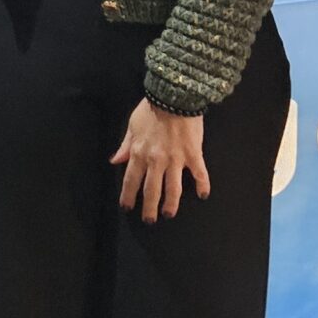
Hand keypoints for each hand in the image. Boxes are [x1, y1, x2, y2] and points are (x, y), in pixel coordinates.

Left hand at [112, 101, 208, 222]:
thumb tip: (115, 161)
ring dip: (171, 203)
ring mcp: (176, 159)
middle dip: (149, 207)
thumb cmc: (151, 109)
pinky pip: (199, 174)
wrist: (174, 96)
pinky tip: (203, 195)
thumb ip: (125, 146)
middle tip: (149, 220)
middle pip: (151, 190)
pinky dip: (202, 185)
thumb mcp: (132, 126)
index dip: (128, 196)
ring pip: (173, 188)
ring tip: (169, 214)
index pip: (131, 180)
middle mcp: (156, 160)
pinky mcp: (193, 154)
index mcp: (139, 153)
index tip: (126, 207)